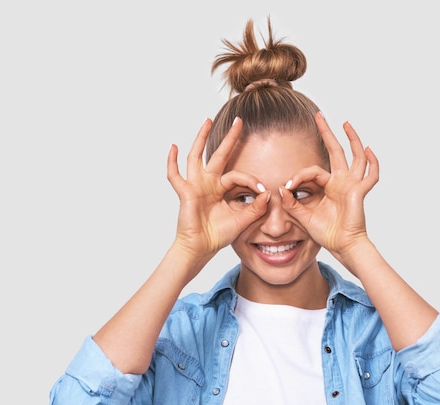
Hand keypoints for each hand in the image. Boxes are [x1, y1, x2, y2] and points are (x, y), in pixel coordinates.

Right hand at [167, 117, 268, 261]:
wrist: (202, 248)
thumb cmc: (218, 235)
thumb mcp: (242, 220)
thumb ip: (255, 208)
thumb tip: (268, 194)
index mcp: (221, 189)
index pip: (238, 175)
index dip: (252, 181)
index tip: (264, 191)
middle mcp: (208, 183)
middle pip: (219, 155)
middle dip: (229, 138)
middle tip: (239, 121)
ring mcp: (195, 185)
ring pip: (196, 156)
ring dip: (201, 138)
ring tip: (207, 121)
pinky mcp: (185, 192)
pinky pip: (175, 175)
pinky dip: (172, 162)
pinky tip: (173, 147)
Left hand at [281, 112, 378, 262]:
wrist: (342, 246)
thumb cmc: (326, 233)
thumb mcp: (303, 217)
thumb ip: (291, 204)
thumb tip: (281, 190)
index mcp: (329, 187)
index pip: (313, 171)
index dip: (298, 176)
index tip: (286, 186)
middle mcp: (341, 182)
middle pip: (335, 151)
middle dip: (327, 133)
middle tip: (318, 116)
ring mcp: (352, 185)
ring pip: (355, 157)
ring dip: (352, 139)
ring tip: (346, 124)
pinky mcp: (360, 192)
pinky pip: (370, 176)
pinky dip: (372, 163)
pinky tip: (368, 149)